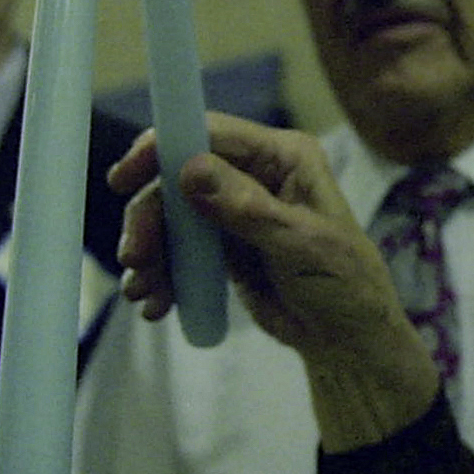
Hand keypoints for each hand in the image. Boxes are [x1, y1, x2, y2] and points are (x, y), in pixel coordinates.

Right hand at [112, 115, 440, 448]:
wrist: (348, 339)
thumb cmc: (344, 284)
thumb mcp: (300, 245)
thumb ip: (247, 209)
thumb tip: (189, 170)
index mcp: (282, 157)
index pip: (211, 134)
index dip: (162, 147)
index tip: (125, 178)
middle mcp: (254, 175)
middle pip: (178, 178)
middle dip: (150, 218)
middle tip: (134, 258)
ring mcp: (234, 210)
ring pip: (170, 217)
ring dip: (149, 253)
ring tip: (143, 292)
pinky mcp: (221, 247)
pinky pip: (177, 252)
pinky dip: (161, 275)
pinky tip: (157, 305)